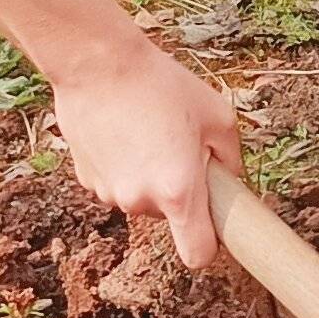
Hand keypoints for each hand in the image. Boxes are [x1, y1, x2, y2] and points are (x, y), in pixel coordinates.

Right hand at [0, 0, 244, 263]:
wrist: (97, 63)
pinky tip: (125, 132)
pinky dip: (125, 167)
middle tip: (182, 148)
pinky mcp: (87, 179)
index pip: (197, 255)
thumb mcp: (219, 117)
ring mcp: (110, 193)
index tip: (214, 227)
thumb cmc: (162, 84)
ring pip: (142, 199)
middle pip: (170, 218)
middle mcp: (141, 201)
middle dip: (181, 192)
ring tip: (150, 132)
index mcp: (179, 192)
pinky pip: (118, 183)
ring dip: (150, 178)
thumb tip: (229, 181)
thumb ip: (231, 160)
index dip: (209, 245)